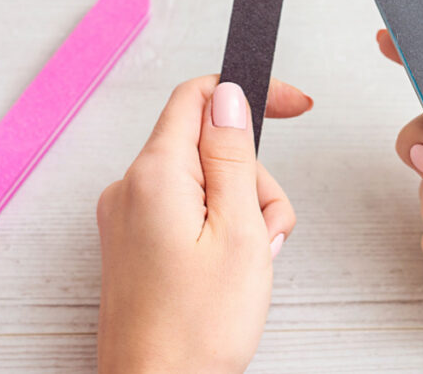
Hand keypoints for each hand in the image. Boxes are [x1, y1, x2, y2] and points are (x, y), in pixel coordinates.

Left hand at [96, 75, 312, 372]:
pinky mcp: (134, 241)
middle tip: (264, 233)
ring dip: (240, 213)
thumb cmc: (196, 330)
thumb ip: (232, 155)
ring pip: (204, 182)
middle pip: (210, 146)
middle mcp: (131, 188)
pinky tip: (228, 271)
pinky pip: (186, 211)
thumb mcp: (238, 232)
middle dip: (252, 180)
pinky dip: (217, 230)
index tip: (293, 106)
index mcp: (155, 175)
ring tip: (247, 263)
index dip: (249, 92)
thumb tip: (228, 98)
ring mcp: (129, 216)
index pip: (199, 96)